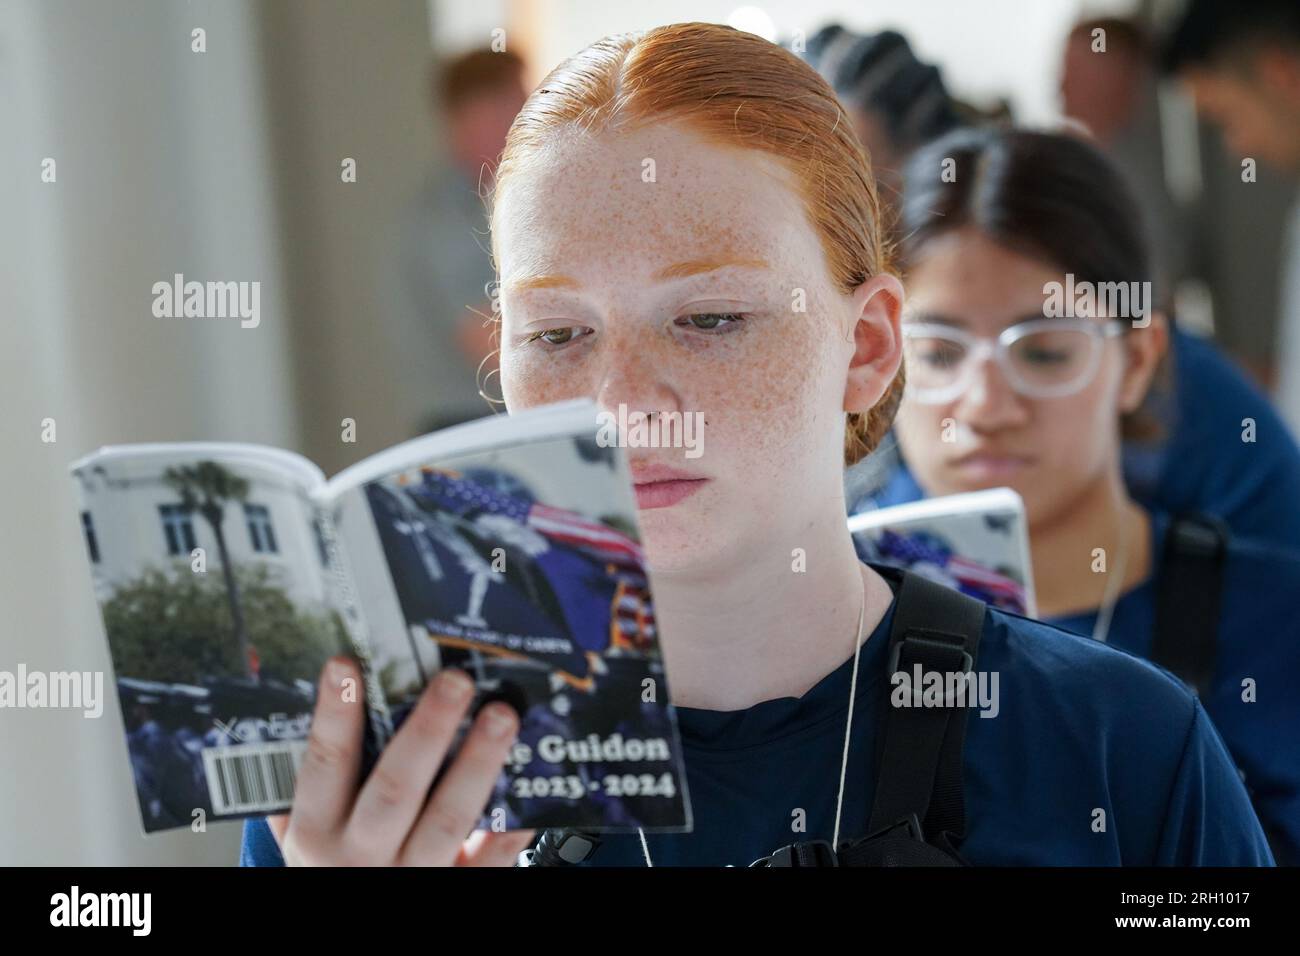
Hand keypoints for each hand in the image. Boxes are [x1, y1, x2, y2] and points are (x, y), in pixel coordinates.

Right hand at [267, 656, 534, 864]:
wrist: (354, 920)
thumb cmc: (335, 861)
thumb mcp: (312, 827)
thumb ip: (316, 777)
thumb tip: (333, 695)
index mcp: (319, 829)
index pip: (325, 764)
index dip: (335, 714)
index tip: (346, 666)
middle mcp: (363, 854)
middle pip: (396, 789)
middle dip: (428, 731)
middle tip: (456, 681)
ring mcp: (412, 873)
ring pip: (447, 819)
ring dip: (477, 763)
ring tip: (502, 717)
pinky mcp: (455, 887)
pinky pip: (488, 858)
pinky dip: (510, 823)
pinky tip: (527, 783)